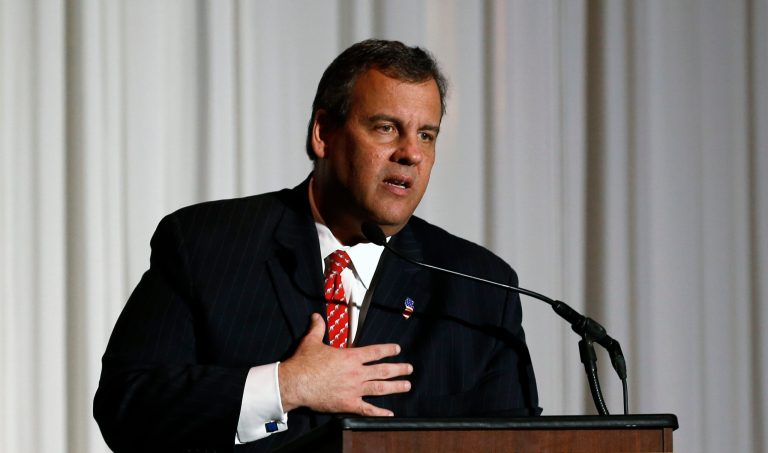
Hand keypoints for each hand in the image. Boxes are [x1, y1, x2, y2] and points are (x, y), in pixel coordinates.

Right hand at [278, 313, 412, 415]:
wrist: (295, 383)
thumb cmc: (304, 362)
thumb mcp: (311, 341)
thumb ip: (318, 328)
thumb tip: (316, 316)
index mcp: (350, 357)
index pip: (375, 352)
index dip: (388, 350)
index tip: (397, 349)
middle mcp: (356, 373)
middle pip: (383, 370)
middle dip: (399, 369)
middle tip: (409, 368)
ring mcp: (354, 389)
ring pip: (380, 388)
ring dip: (395, 387)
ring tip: (407, 386)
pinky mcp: (348, 404)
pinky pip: (367, 409)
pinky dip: (380, 412)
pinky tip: (390, 414)